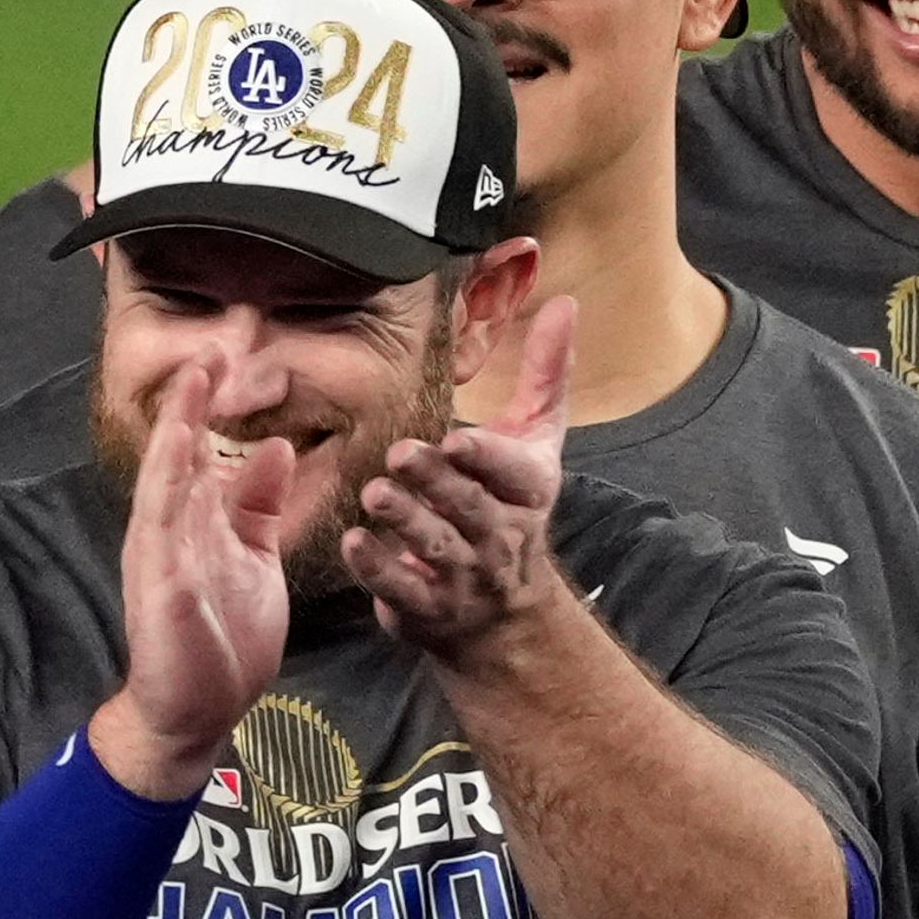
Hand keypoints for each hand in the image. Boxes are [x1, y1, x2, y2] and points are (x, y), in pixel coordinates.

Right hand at [94, 358, 294, 797]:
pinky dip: (171, 491)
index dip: (208, 409)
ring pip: (165, 482)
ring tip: (191, 384)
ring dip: (177, 432)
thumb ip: (258, 506)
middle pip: (176, 456)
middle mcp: (169, 533)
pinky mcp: (163, 589)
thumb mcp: (253, 558)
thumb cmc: (222, 637)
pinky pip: (164, 532)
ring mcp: (162, 559)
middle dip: (189, 405)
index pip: (198, 454)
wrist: (196, 711)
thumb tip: (275, 447)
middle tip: (207, 351)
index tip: (224, 360)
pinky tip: (179, 455)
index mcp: (193, 524)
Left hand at [346, 297, 573, 661]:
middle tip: (400, 455)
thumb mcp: (539, 443)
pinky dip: (379, 570)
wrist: (506, 615)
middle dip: (438, 482)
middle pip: (472, 508)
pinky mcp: (430, 609)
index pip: (515, 474)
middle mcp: (502, 537)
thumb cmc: (513, 508)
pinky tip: (354, 543)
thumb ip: (547, 375)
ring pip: (438, 547)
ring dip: (407, 521)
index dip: (488, 459)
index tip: (459, 440)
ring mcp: (467, 576)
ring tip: (375, 496)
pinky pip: (404, 591)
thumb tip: (565, 303)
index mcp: (529, 493)